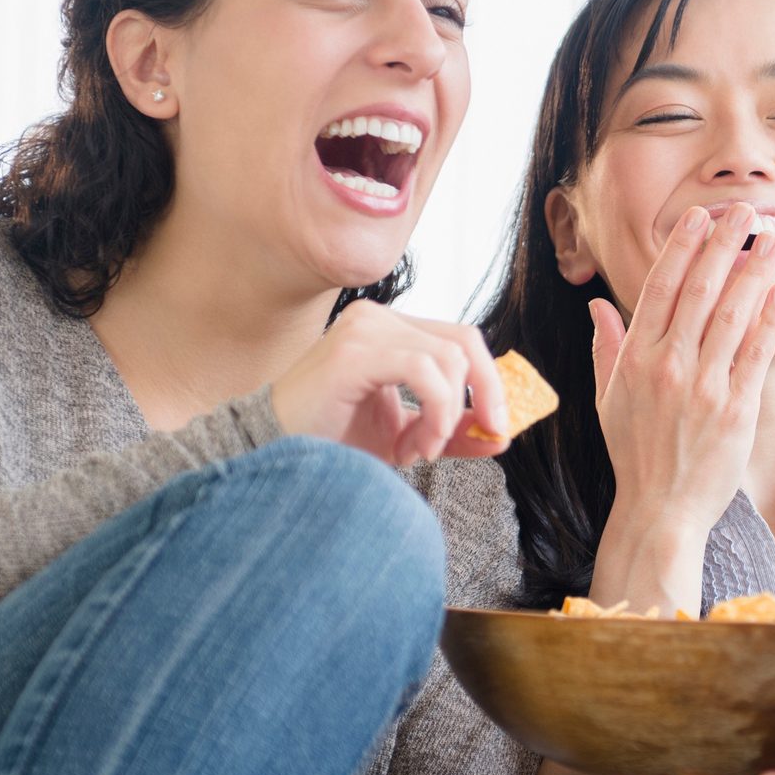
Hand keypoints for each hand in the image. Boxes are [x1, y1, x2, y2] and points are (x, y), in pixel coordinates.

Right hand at [269, 300, 509, 467]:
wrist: (273, 455)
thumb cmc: (330, 444)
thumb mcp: (405, 440)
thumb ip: (450, 432)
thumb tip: (501, 436)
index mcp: (390, 332)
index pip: (460, 339)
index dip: (489, 382)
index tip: (497, 427)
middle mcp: (378, 320)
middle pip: (464, 340)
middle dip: (486, 392)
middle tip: (486, 434)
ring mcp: (364, 329)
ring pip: (447, 357)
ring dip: (447, 415)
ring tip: (421, 450)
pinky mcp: (353, 351)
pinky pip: (422, 370)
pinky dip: (434, 411)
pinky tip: (413, 447)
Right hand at [590, 202, 774, 538]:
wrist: (660, 510)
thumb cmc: (634, 454)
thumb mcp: (607, 399)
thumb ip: (606, 348)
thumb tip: (597, 305)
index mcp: (636, 359)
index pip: (660, 288)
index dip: (681, 248)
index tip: (698, 216)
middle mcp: (668, 366)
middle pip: (699, 290)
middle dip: (722, 244)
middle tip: (743, 211)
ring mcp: (703, 387)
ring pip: (731, 315)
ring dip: (752, 271)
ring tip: (770, 239)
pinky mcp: (735, 409)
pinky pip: (755, 355)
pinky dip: (768, 320)